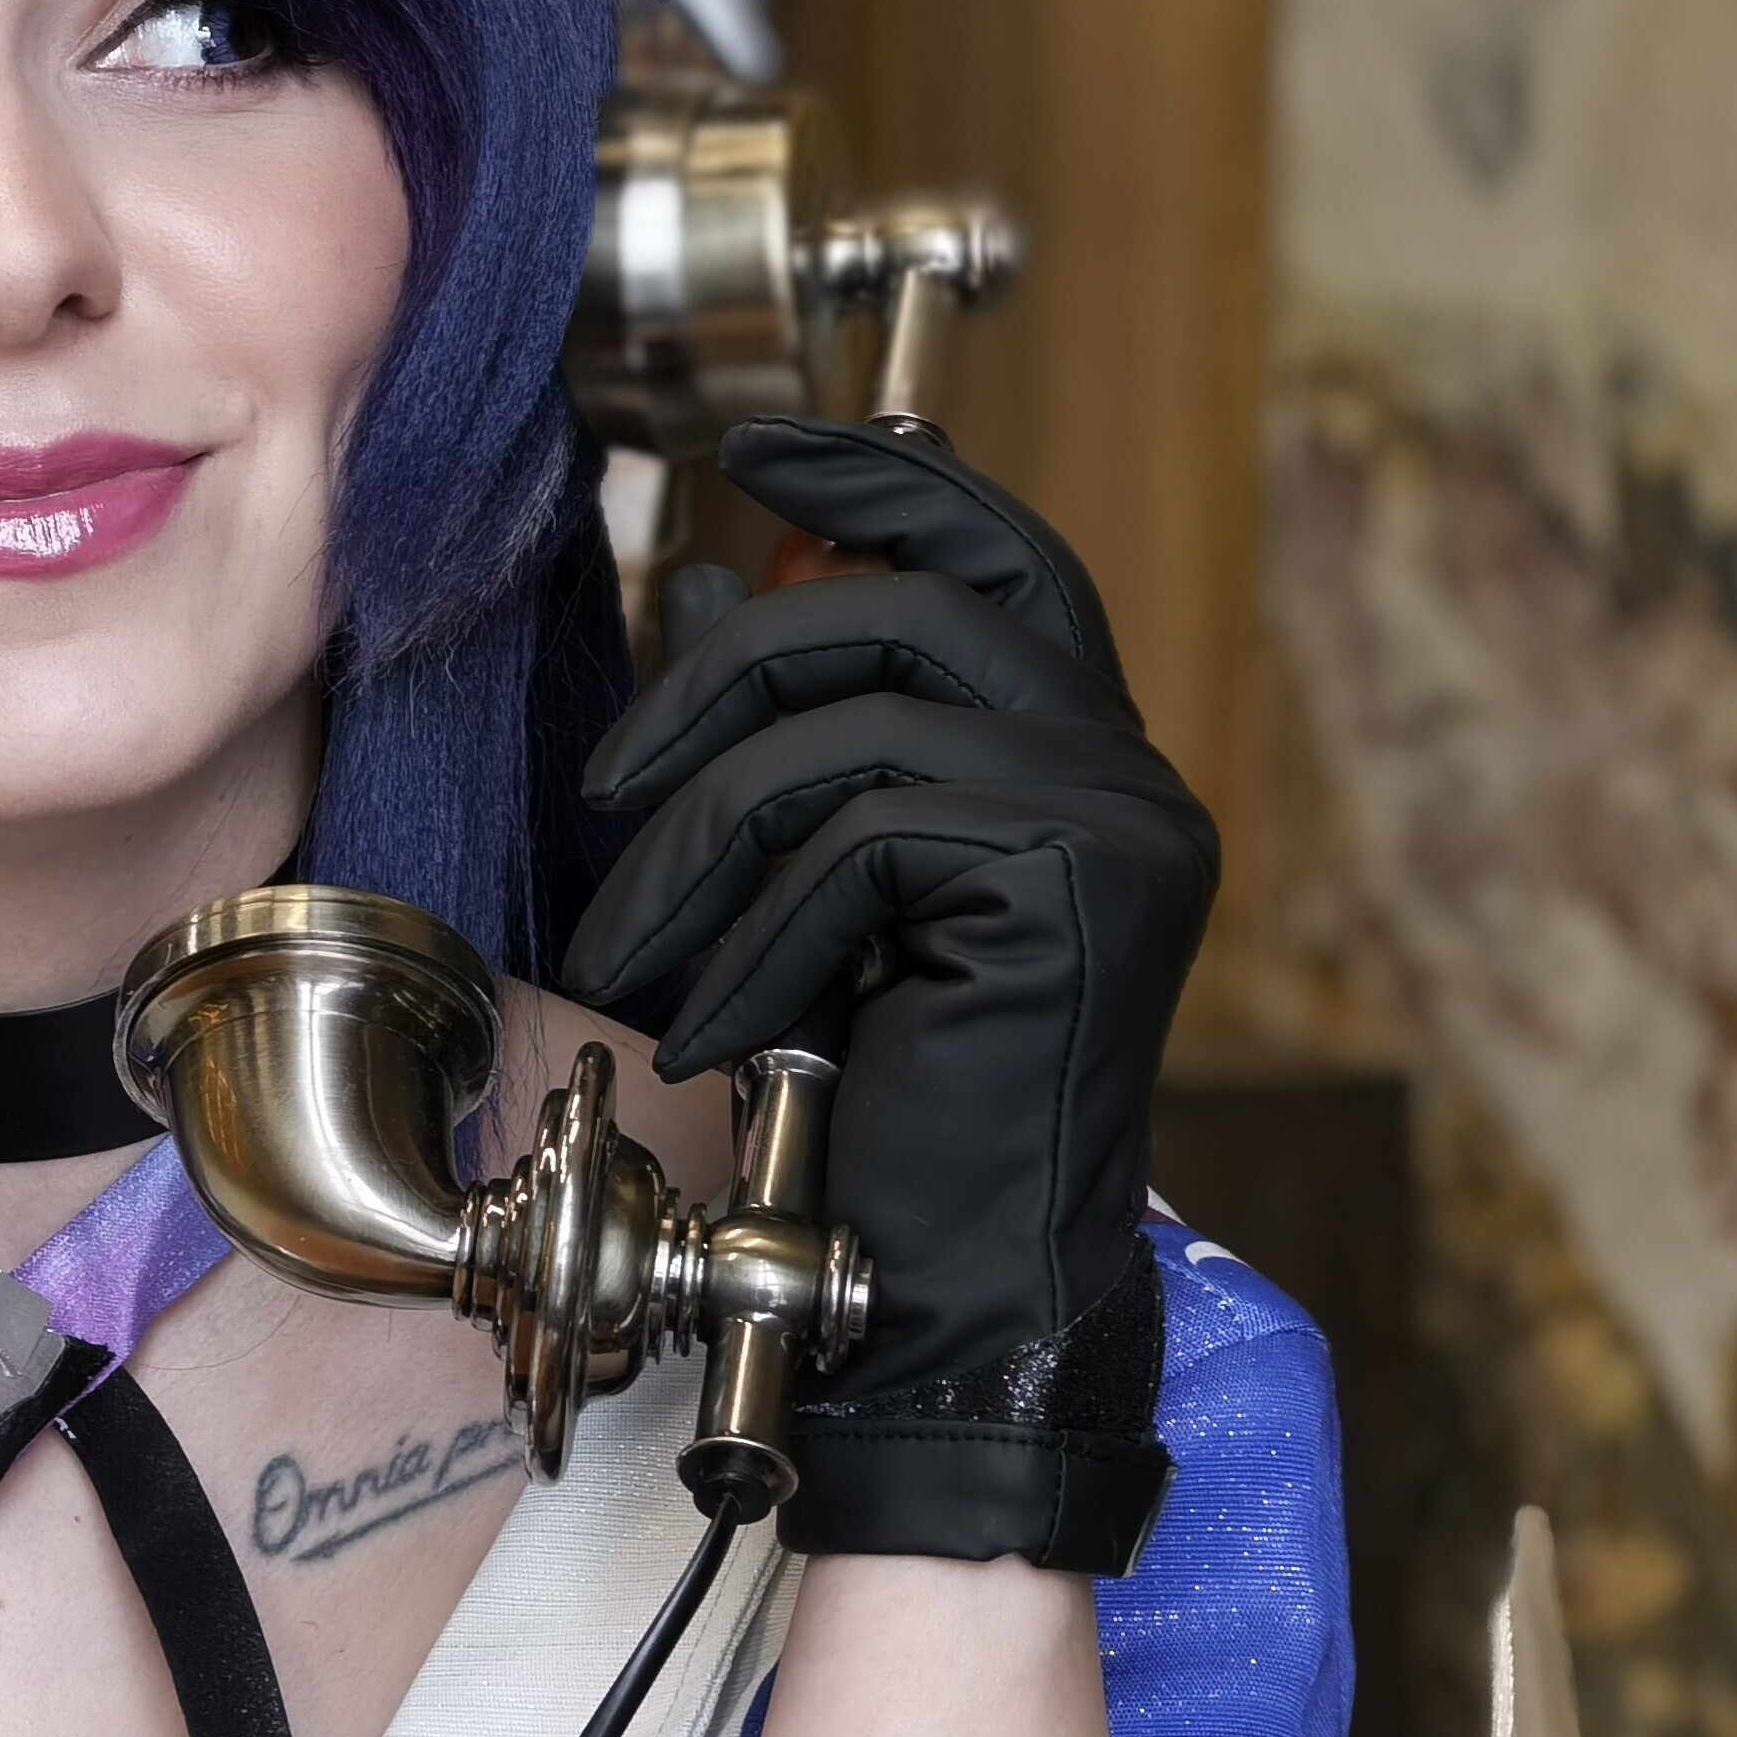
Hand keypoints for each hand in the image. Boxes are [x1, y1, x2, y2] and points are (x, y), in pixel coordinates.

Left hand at [562, 417, 1214, 1570]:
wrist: (955, 1289)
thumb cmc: (885, 1112)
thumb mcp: (832, 894)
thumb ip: (819, 750)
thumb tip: (745, 587)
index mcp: (1085, 761)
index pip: (999, 550)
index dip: (879, 481)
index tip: (756, 446)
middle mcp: (1131, 776)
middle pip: (900, 615)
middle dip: (720, 679)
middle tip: (604, 787)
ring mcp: (1122, 825)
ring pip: (855, 730)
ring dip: (700, 841)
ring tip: (630, 957)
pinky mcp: (1079, 884)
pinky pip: (865, 836)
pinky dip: (756, 934)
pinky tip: (725, 1033)